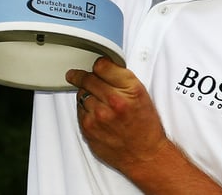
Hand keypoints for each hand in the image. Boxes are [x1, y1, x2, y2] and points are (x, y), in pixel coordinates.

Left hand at [66, 57, 171, 174]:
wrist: (145, 155)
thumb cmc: (145, 126)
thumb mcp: (141, 95)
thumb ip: (121, 78)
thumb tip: (101, 66)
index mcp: (130, 89)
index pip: (102, 65)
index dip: (98, 65)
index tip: (96, 66)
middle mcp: (114, 101)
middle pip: (87, 78)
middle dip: (82, 76)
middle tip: (76, 75)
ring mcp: (99, 115)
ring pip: (81, 93)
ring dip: (85, 94)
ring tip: (97, 102)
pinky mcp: (88, 128)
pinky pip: (79, 109)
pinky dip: (85, 109)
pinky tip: (96, 114)